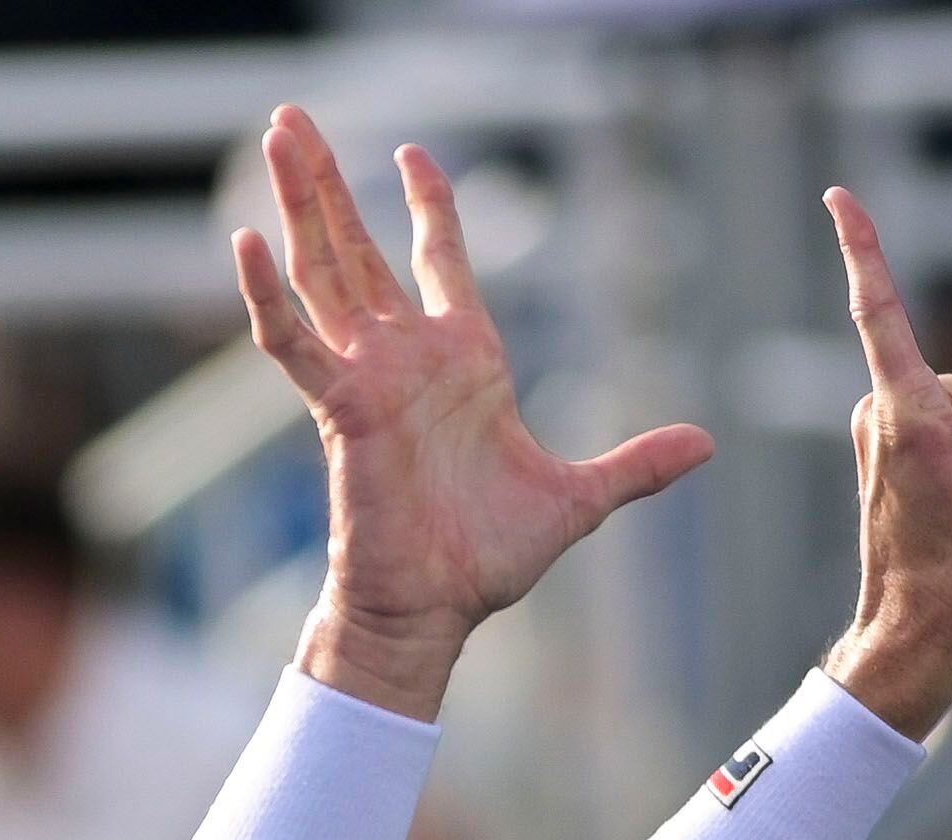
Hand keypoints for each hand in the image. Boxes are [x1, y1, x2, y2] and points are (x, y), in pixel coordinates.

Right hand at [235, 106, 712, 718]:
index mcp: (463, 361)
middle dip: (329, 181)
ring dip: (298, 203)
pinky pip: (294, 345)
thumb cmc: (488, 561)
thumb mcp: (578, 501)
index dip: (427, 204)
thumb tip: (705, 445)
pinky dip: (267, 297)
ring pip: (322, 271)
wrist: (435, 611)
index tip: (411, 153)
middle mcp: (406, 357)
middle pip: (359, 247)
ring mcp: (367, 379)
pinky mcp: (339, 411)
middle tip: (293, 116)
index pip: (437, 258)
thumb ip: (636, 466)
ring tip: (275, 136)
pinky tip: (245, 243)